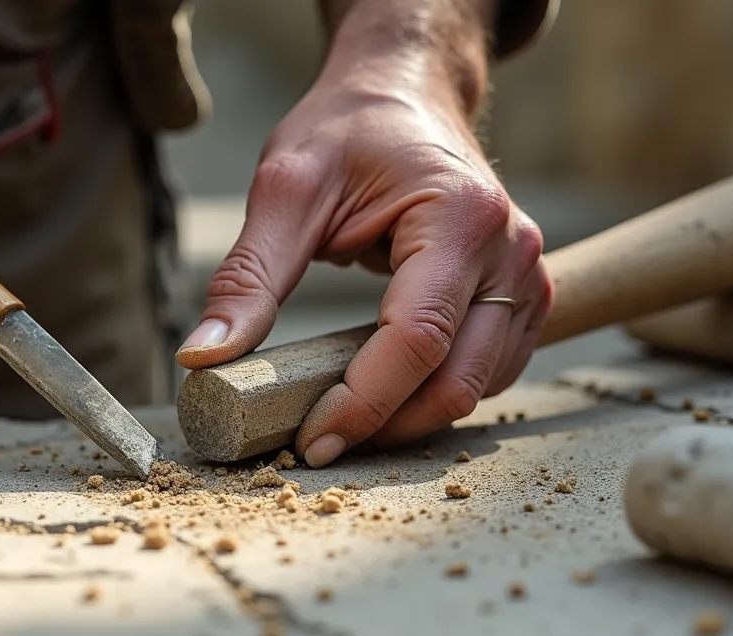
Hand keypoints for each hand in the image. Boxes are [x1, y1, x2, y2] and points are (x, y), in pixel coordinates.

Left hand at [176, 3, 551, 467]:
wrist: (406, 94)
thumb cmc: (349, 131)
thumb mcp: (286, 190)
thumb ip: (248, 276)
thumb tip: (204, 356)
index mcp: (458, 217)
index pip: (415, 339)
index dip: (363, 404)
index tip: (311, 442)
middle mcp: (510, 250)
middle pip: (457, 379)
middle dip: (386, 426)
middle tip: (318, 444)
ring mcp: (528, 274)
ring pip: (479, 387)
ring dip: (413, 418)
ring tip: (343, 418)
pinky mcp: (526, 293)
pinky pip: (490, 372)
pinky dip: (439, 395)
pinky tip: (386, 392)